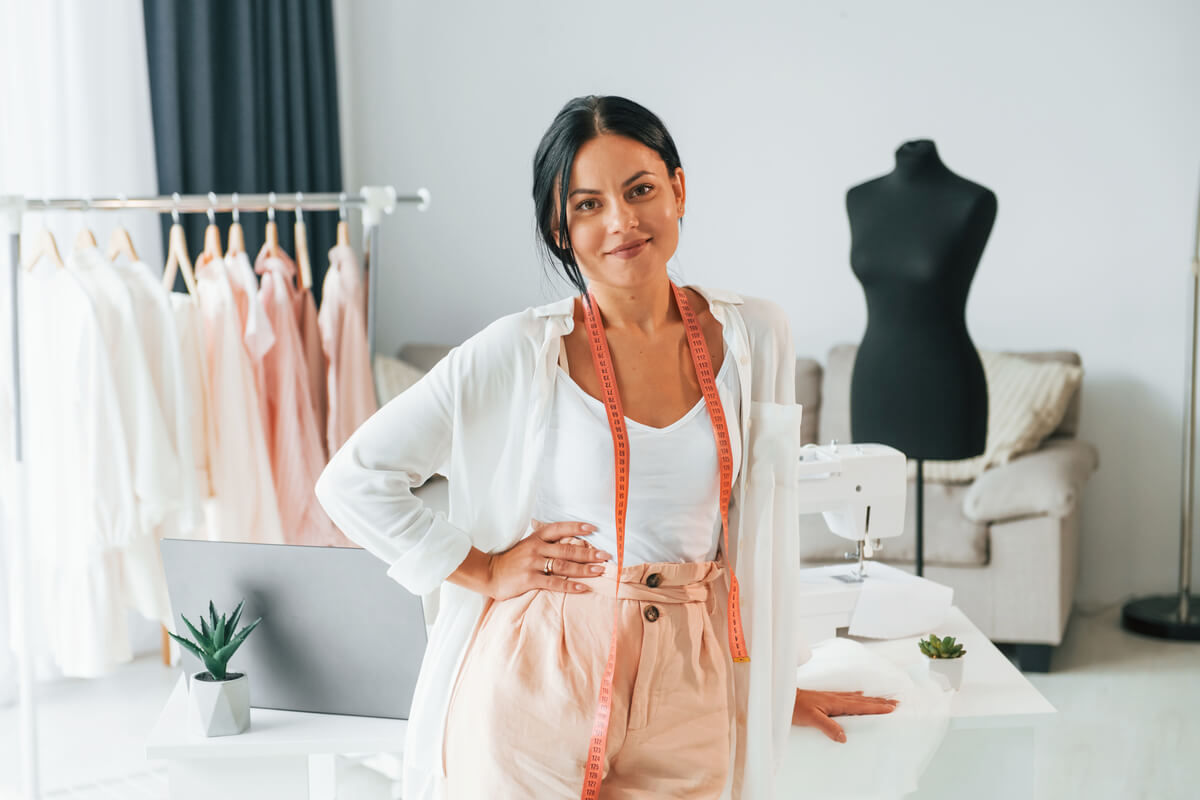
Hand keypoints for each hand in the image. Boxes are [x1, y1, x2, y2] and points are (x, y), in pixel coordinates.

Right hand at [486, 519, 610, 600]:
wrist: (488, 573)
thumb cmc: (511, 560)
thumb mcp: (526, 545)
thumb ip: (544, 542)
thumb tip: (568, 539)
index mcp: (536, 537)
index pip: (559, 528)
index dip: (576, 527)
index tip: (593, 528)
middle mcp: (535, 548)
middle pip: (567, 549)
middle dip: (588, 552)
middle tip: (606, 555)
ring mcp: (532, 563)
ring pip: (563, 565)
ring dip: (584, 569)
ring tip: (600, 571)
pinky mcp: (529, 579)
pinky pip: (553, 583)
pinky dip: (570, 585)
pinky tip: (583, 588)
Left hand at [791, 688, 898, 742]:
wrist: (783, 697)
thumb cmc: (796, 708)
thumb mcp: (812, 719)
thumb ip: (828, 727)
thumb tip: (844, 738)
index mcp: (836, 703)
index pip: (861, 706)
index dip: (876, 708)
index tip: (891, 708)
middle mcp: (837, 698)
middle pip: (863, 700)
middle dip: (880, 702)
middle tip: (896, 703)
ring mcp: (832, 697)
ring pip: (857, 698)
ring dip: (872, 699)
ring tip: (884, 699)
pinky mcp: (827, 698)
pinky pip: (847, 696)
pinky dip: (857, 696)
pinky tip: (860, 694)